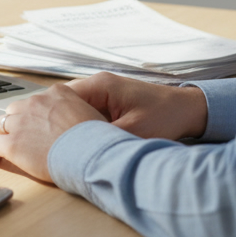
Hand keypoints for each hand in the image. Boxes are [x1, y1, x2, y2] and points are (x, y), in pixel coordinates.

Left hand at [0, 83, 106, 180]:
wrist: (92, 155)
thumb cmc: (97, 140)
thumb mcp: (90, 114)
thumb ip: (76, 111)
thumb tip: (75, 121)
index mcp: (56, 94)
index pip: (37, 99)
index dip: (34, 113)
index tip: (37, 123)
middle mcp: (36, 103)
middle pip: (16, 109)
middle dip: (17, 121)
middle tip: (22, 135)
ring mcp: (21, 122)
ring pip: (1, 123)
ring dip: (3, 133)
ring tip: (5, 144)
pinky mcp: (12, 144)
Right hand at [65, 72, 207, 140]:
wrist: (188, 109)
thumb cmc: (166, 116)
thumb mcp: (134, 132)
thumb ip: (105, 139)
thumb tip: (79, 152)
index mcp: (100, 86)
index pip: (61, 98)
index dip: (51, 118)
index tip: (47, 138)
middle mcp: (97, 84)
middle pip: (62, 102)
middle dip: (57, 123)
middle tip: (53, 144)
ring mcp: (102, 92)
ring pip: (72, 108)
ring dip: (70, 124)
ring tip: (66, 144)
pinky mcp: (108, 101)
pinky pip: (85, 111)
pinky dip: (82, 125)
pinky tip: (83, 141)